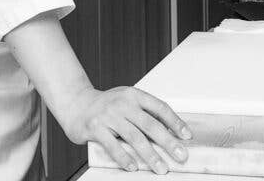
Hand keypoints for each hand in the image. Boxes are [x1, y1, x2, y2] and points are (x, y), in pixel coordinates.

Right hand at [60, 85, 191, 174]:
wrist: (76, 103)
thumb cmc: (106, 106)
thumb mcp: (126, 102)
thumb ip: (144, 114)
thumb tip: (170, 133)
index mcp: (134, 95)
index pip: (160, 107)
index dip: (175, 122)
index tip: (187, 136)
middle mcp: (123, 103)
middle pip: (150, 124)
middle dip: (168, 142)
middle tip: (181, 156)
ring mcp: (108, 115)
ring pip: (134, 137)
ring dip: (150, 155)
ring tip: (161, 168)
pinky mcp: (95, 128)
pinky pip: (112, 146)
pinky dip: (124, 158)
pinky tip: (133, 168)